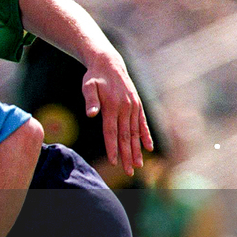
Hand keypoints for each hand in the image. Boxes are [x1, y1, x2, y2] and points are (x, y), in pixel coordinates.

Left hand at [82, 52, 153, 176]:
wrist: (109, 64)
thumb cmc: (94, 77)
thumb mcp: (88, 86)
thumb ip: (91, 100)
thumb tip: (91, 114)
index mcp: (112, 106)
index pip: (111, 132)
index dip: (112, 147)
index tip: (114, 162)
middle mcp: (125, 108)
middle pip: (125, 136)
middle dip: (127, 155)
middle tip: (129, 172)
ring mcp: (133, 107)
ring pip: (135, 133)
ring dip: (136, 150)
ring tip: (137, 165)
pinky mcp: (137, 105)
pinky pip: (142, 123)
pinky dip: (145, 136)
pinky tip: (148, 148)